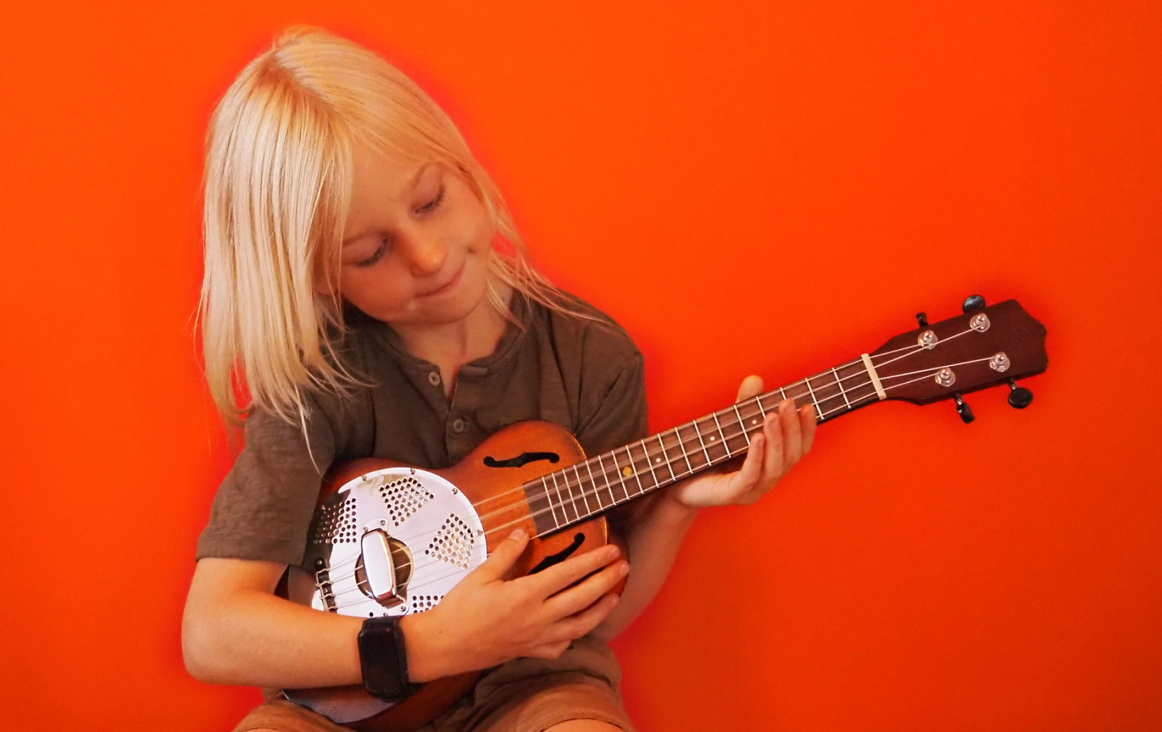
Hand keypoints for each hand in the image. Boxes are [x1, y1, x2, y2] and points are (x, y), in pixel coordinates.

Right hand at [404, 529, 628, 679]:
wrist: (445, 646)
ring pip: (580, 626)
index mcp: (526, 595)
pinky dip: (576, 635)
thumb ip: (506, 553)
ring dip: (600, 610)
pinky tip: (581, 625)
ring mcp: (536, 638)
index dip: (593, 560)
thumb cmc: (460, 609)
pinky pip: (562, 646)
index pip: (568, 573)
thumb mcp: (481, 574)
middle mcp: (537, 618)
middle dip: (606, 581)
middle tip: (623, 566)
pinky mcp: (531, 651)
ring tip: (614, 596)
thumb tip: (522, 533)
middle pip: (582, 598)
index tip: (611, 550)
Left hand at [666, 375, 815, 507]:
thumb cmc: (707, 455)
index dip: (806, 429)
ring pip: (774, 467)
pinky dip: (756, 456)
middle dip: (792, 429)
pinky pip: (750, 476)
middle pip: (790, 457)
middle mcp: (767, 480)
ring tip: (772, 416)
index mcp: (771, 466)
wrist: (677, 482)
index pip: (798, 449)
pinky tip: (757, 437)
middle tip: (787, 403)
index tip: (808, 406)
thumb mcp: (729, 426)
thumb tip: (755, 379)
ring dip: (777, 439)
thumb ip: (744, 406)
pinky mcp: (733, 495)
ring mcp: (752, 491)